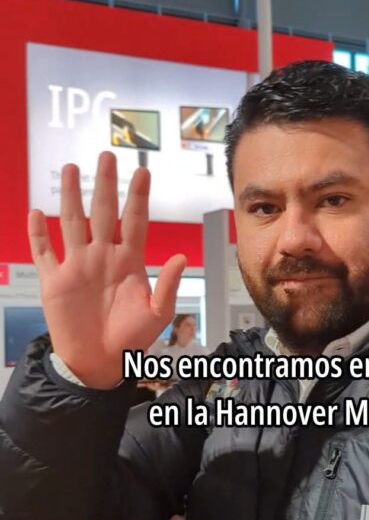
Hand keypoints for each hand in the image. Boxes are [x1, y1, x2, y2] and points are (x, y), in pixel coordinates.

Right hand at [28, 151, 185, 388]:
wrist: (101, 363)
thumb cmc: (131, 340)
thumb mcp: (158, 314)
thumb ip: (170, 285)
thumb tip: (182, 257)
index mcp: (130, 261)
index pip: (135, 221)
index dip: (138, 197)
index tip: (142, 172)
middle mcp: (103, 257)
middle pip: (103, 212)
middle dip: (104, 184)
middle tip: (106, 156)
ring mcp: (77, 266)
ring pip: (72, 223)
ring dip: (70, 196)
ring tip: (71, 169)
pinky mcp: (54, 281)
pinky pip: (44, 253)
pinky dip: (38, 234)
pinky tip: (36, 214)